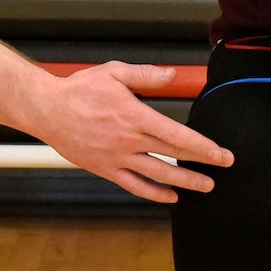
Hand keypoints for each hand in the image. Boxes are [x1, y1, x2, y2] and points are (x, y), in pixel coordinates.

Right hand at [21, 63, 233, 203]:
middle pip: (173, 155)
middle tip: (223, 167)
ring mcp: (118, 158)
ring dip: (185, 182)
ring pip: (158, 175)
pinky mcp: (106, 169)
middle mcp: (129, 141)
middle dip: (202, 163)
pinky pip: (134, 185)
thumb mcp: (114, 72)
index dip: (203, 147)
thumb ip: (146, 75)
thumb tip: (174, 74)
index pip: (178, 135)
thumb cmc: (80, 89)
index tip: (221, 154)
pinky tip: (170, 197)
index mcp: (135, 117)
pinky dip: (154, 194)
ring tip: (205, 186)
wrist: (47, 110)